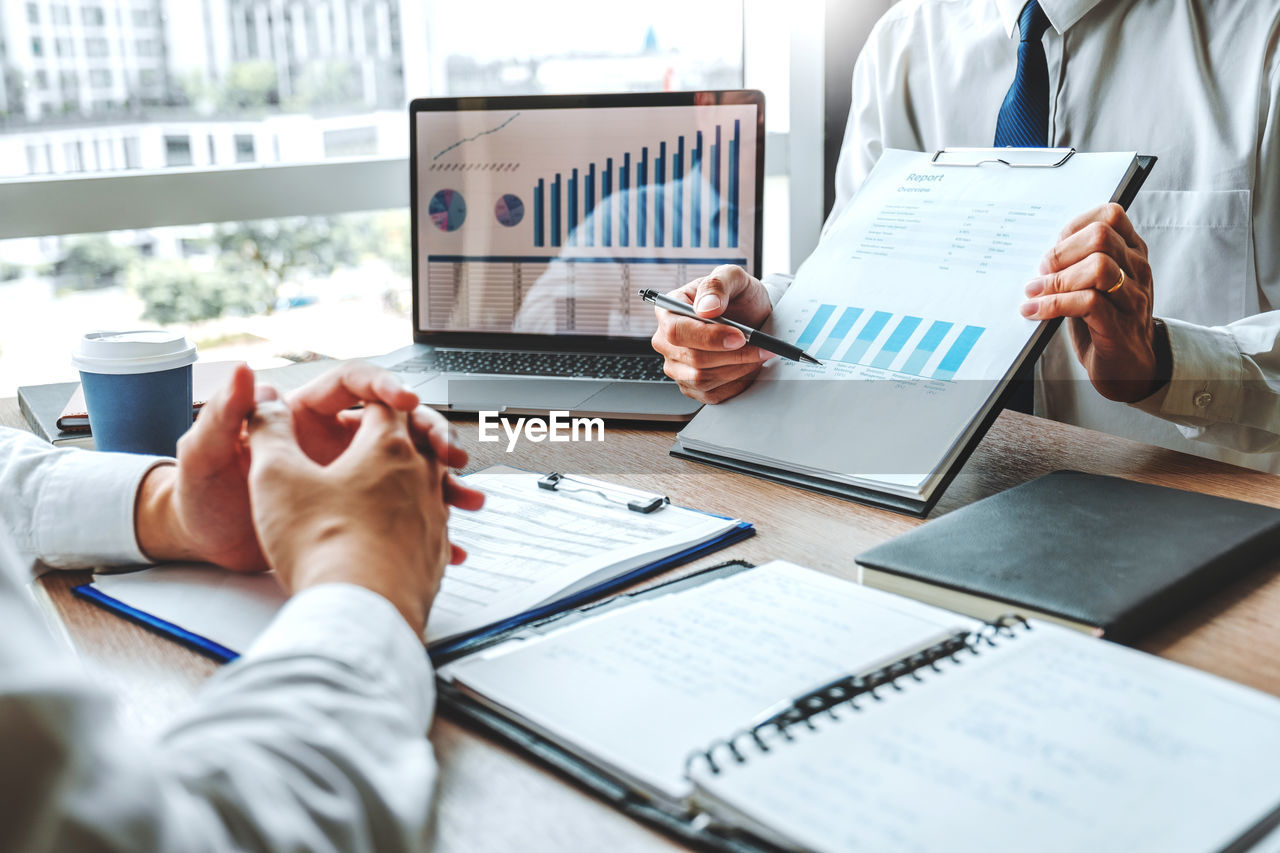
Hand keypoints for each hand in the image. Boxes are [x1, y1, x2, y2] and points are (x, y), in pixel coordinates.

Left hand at [135, 361, 483, 570]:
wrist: (204, 545)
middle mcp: (332, 442)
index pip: (354, 386)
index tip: (406, 400)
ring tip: (465, 498)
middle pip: (396, 425)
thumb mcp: (206, 453)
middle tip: (448, 454)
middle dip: (430, 434)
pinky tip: (451, 542)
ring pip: (410, 469)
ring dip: (443, 482)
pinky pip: (403, 515)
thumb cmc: (200, 495)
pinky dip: (430, 528)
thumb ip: (226, 414)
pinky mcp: (357, 513)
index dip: (385, 386)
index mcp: (304, 416)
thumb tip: (246, 370)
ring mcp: (348, 477)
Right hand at [245, 398, 453, 634]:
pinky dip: (423, 517)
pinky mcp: (435, 553)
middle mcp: (420, 476)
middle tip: (389, 436)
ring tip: (402, 473)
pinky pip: (437, 524)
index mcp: (386, 447)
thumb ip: (268, 432)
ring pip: (436, 480)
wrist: (362, 611)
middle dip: (402, 431)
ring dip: (421, 472)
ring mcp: (433, 516)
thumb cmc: (323, 545)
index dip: (367, 396)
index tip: (360, 400)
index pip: (383, 404)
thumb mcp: (275, 477)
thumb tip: (264, 403)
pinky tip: (409, 530)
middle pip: (419, 437)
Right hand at [649, 264, 774, 403]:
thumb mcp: (733, 277)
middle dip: (732, 355)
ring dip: (737, 369)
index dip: (708, 337)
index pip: (676, 331)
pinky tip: (747, 367)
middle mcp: (666, 341)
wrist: (752, 318)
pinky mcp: (691, 386)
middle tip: (760, 346)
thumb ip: (717, 285)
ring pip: (702, 379)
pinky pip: (710, 394)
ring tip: (757, 354)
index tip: (740, 336)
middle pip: (692, 358)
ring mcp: (676, 366)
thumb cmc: (738, 296)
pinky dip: (735, 383)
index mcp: (668, 310)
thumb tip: (706, 307)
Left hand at [1019, 203, 1167, 401]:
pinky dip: (1053, 304)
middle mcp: (1138, 270)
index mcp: (1132, 253)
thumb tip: (1041, 252)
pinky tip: (1035, 311)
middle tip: (1041, 273)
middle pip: (1101, 237)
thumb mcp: (1093, 285)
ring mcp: (1133, 298)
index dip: (1075, 226)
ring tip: (1035, 293)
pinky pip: (1088, 303)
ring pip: (1098, 267)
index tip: (1053, 248)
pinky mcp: (1120, 326)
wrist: (1129, 368)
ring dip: (1057, 280)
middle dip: (1061, 253)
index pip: (1111, 215)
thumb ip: (1077, 263)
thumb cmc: (1104, 322)